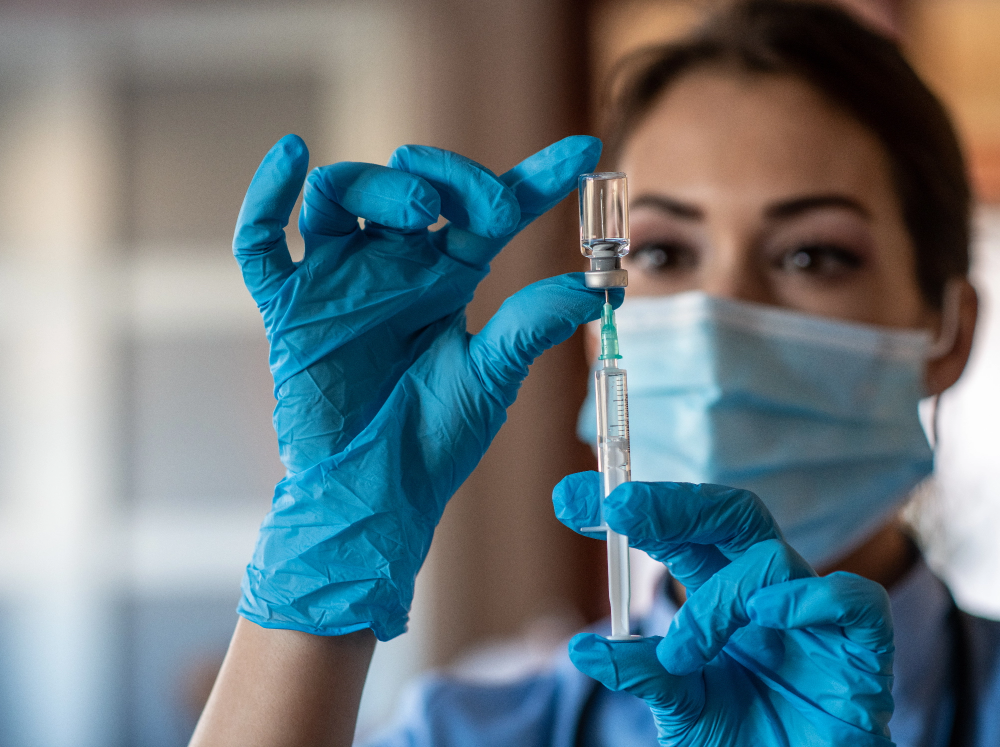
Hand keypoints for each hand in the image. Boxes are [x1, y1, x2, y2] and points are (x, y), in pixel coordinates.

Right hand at [235, 136, 618, 639]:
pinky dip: (267, 196)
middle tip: (481, 210)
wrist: (375, 494)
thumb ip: (531, 325)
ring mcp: (336, 282)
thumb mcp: (492, 377)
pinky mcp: (289, 309)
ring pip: (339, 195)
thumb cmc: (433, 441)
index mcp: (446, 279)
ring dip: (377, 186)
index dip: (534, 179)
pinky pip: (262, 242)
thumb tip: (595, 288)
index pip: (489, 212)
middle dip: (448, 177)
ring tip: (421, 215)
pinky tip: (291, 151)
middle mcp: (392, 269)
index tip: (582, 152)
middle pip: (409, 182)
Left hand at [553, 473, 894, 745]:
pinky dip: (815, 598)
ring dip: (720, 598)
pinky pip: (854, 601)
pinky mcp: (861, 652)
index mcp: (720, 598)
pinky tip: (770, 615)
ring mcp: (813, 618)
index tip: (569, 500)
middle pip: (729, 516)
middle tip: (619, 508)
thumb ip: (642, 674)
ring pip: (772, 558)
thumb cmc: (744, 744)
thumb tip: (581, 651)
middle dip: (672, 504)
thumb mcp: (680, 708)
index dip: (633, 510)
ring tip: (686, 652)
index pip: (678, 534)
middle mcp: (764, 594)